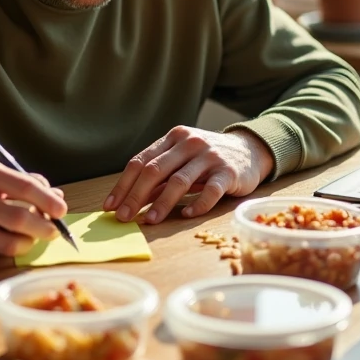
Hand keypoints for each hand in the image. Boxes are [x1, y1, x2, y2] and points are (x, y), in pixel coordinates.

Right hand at [0, 161, 66, 255]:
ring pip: (10, 242)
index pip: (25, 187)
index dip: (48, 201)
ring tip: (34, 236)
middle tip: (54, 230)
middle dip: (44, 227)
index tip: (62, 210)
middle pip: (19, 218)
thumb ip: (27, 183)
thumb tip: (57, 198)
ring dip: (30, 241)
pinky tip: (14, 239)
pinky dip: (12, 247)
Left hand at [103, 126, 273, 223]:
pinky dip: (197, 205)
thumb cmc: (207, 159)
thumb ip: (159, 177)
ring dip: (162, 203)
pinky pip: (210, 191)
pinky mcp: (229, 172)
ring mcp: (210, 156)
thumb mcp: (181, 160)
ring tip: (150, 221)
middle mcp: (190, 143)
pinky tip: (186, 215)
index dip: (123, 185)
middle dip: (135, 196)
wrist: (249, 151)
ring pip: (180, 181)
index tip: (110, 206)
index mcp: (173, 138)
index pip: (141, 161)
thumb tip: (129, 201)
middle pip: (155, 170)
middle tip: (124, 218)